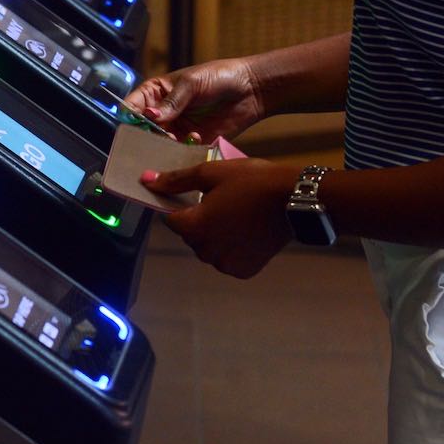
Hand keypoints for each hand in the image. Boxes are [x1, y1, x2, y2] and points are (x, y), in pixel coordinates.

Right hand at [124, 56, 265, 142]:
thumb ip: (172, 101)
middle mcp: (162, 113)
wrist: (252, 90)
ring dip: (163, 145)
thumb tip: (149, 115)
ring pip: (158, 144)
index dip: (128, 117)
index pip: (132, 107)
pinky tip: (194, 139)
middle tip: (154, 138)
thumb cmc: (221, 77)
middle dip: (144, 136)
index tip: (133, 125)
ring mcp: (176, 129)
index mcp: (156, 93)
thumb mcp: (192, 83)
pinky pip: (178, 152)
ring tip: (175, 139)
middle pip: (141, 130)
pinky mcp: (191, 143)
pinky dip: (181, 150)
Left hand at [142, 160, 298, 277]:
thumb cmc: (252, 181)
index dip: (181, 207)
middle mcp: (205, 250)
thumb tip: (147, 181)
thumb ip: (177, 180)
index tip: (201, 197)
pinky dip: (232, 249)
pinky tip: (246, 233)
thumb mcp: (212, 173)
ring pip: (208, 249)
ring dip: (215, 237)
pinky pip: (227, 260)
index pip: (171, 220)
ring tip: (237, 217)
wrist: (296, 199)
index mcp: (193, 227)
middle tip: (224, 203)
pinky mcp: (243, 271)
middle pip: (190, 236)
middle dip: (199, 222)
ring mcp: (224, 263)